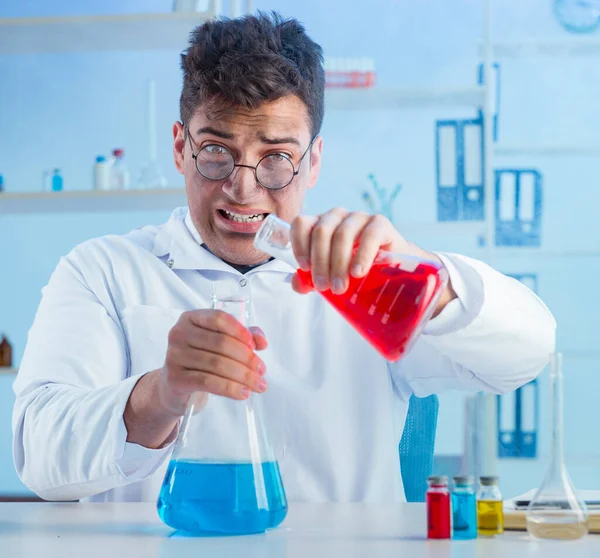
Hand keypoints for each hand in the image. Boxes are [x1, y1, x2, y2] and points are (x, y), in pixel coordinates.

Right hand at [158, 310, 268, 413]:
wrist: (175, 387)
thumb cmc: (200, 360)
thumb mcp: (219, 343)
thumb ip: (243, 336)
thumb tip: (261, 341)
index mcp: (190, 318)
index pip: (219, 318)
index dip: (240, 331)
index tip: (255, 346)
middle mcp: (179, 334)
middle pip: (221, 343)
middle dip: (247, 358)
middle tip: (261, 370)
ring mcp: (174, 356)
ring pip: (217, 364)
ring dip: (243, 376)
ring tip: (258, 384)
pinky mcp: (175, 378)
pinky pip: (208, 382)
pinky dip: (230, 388)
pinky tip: (243, 393)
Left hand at [289, 209, 455, 315]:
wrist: (392, 269)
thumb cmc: (354, 269)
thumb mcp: (330, 275)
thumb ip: (309, 279)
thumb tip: (298, 284)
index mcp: (320, 225)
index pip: (302, 223)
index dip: (299, 244)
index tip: (304, 267)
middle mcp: (337, 216)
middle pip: (321, 231)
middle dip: (320, 262)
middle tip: (324, 287)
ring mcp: (359, 217)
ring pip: (342, 234)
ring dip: (338, 263)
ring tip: (340, 287)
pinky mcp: (380, 223)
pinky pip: (369, 235)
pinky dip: (362, 255)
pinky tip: (358, 272)